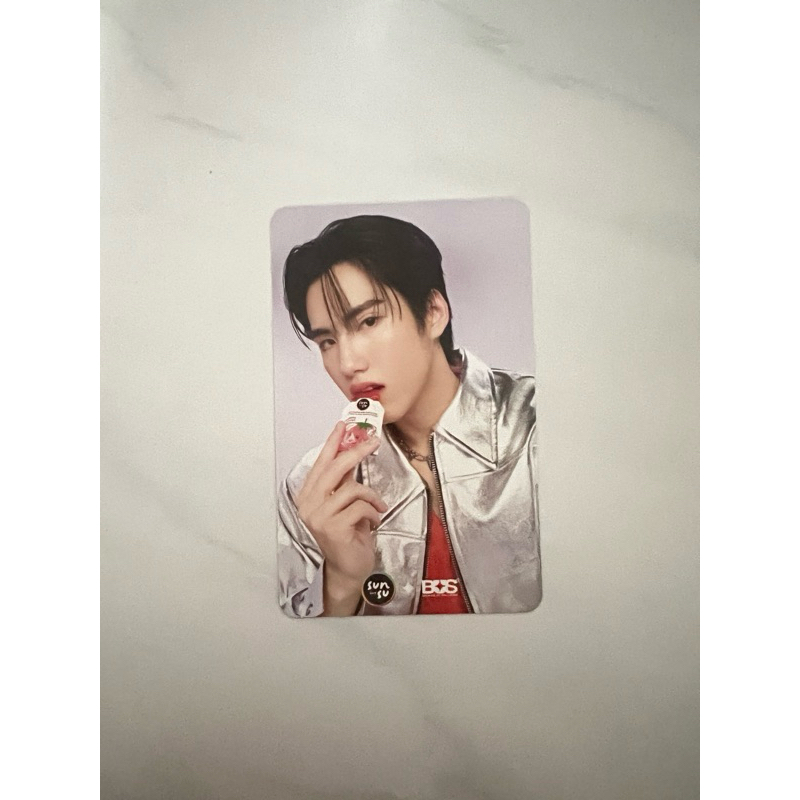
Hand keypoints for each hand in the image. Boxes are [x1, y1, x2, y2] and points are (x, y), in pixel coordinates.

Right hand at [296, 422, 387, 612]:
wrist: (349, 569)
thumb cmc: (347, 537)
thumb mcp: (345, 503)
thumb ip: (345, 481)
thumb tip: (352, 452)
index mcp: (309, 496)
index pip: (320, 463)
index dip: (332, 442)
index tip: (343, 426)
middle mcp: (309, 505)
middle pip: (333, 468)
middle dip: (355, 451)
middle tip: (372, 441)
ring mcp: (319, 516)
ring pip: (351, 488)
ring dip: (370, 496)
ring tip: (376, 507)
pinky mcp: (332, 527)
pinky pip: (360, 507)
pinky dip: (373, 512)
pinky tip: (372, 521)